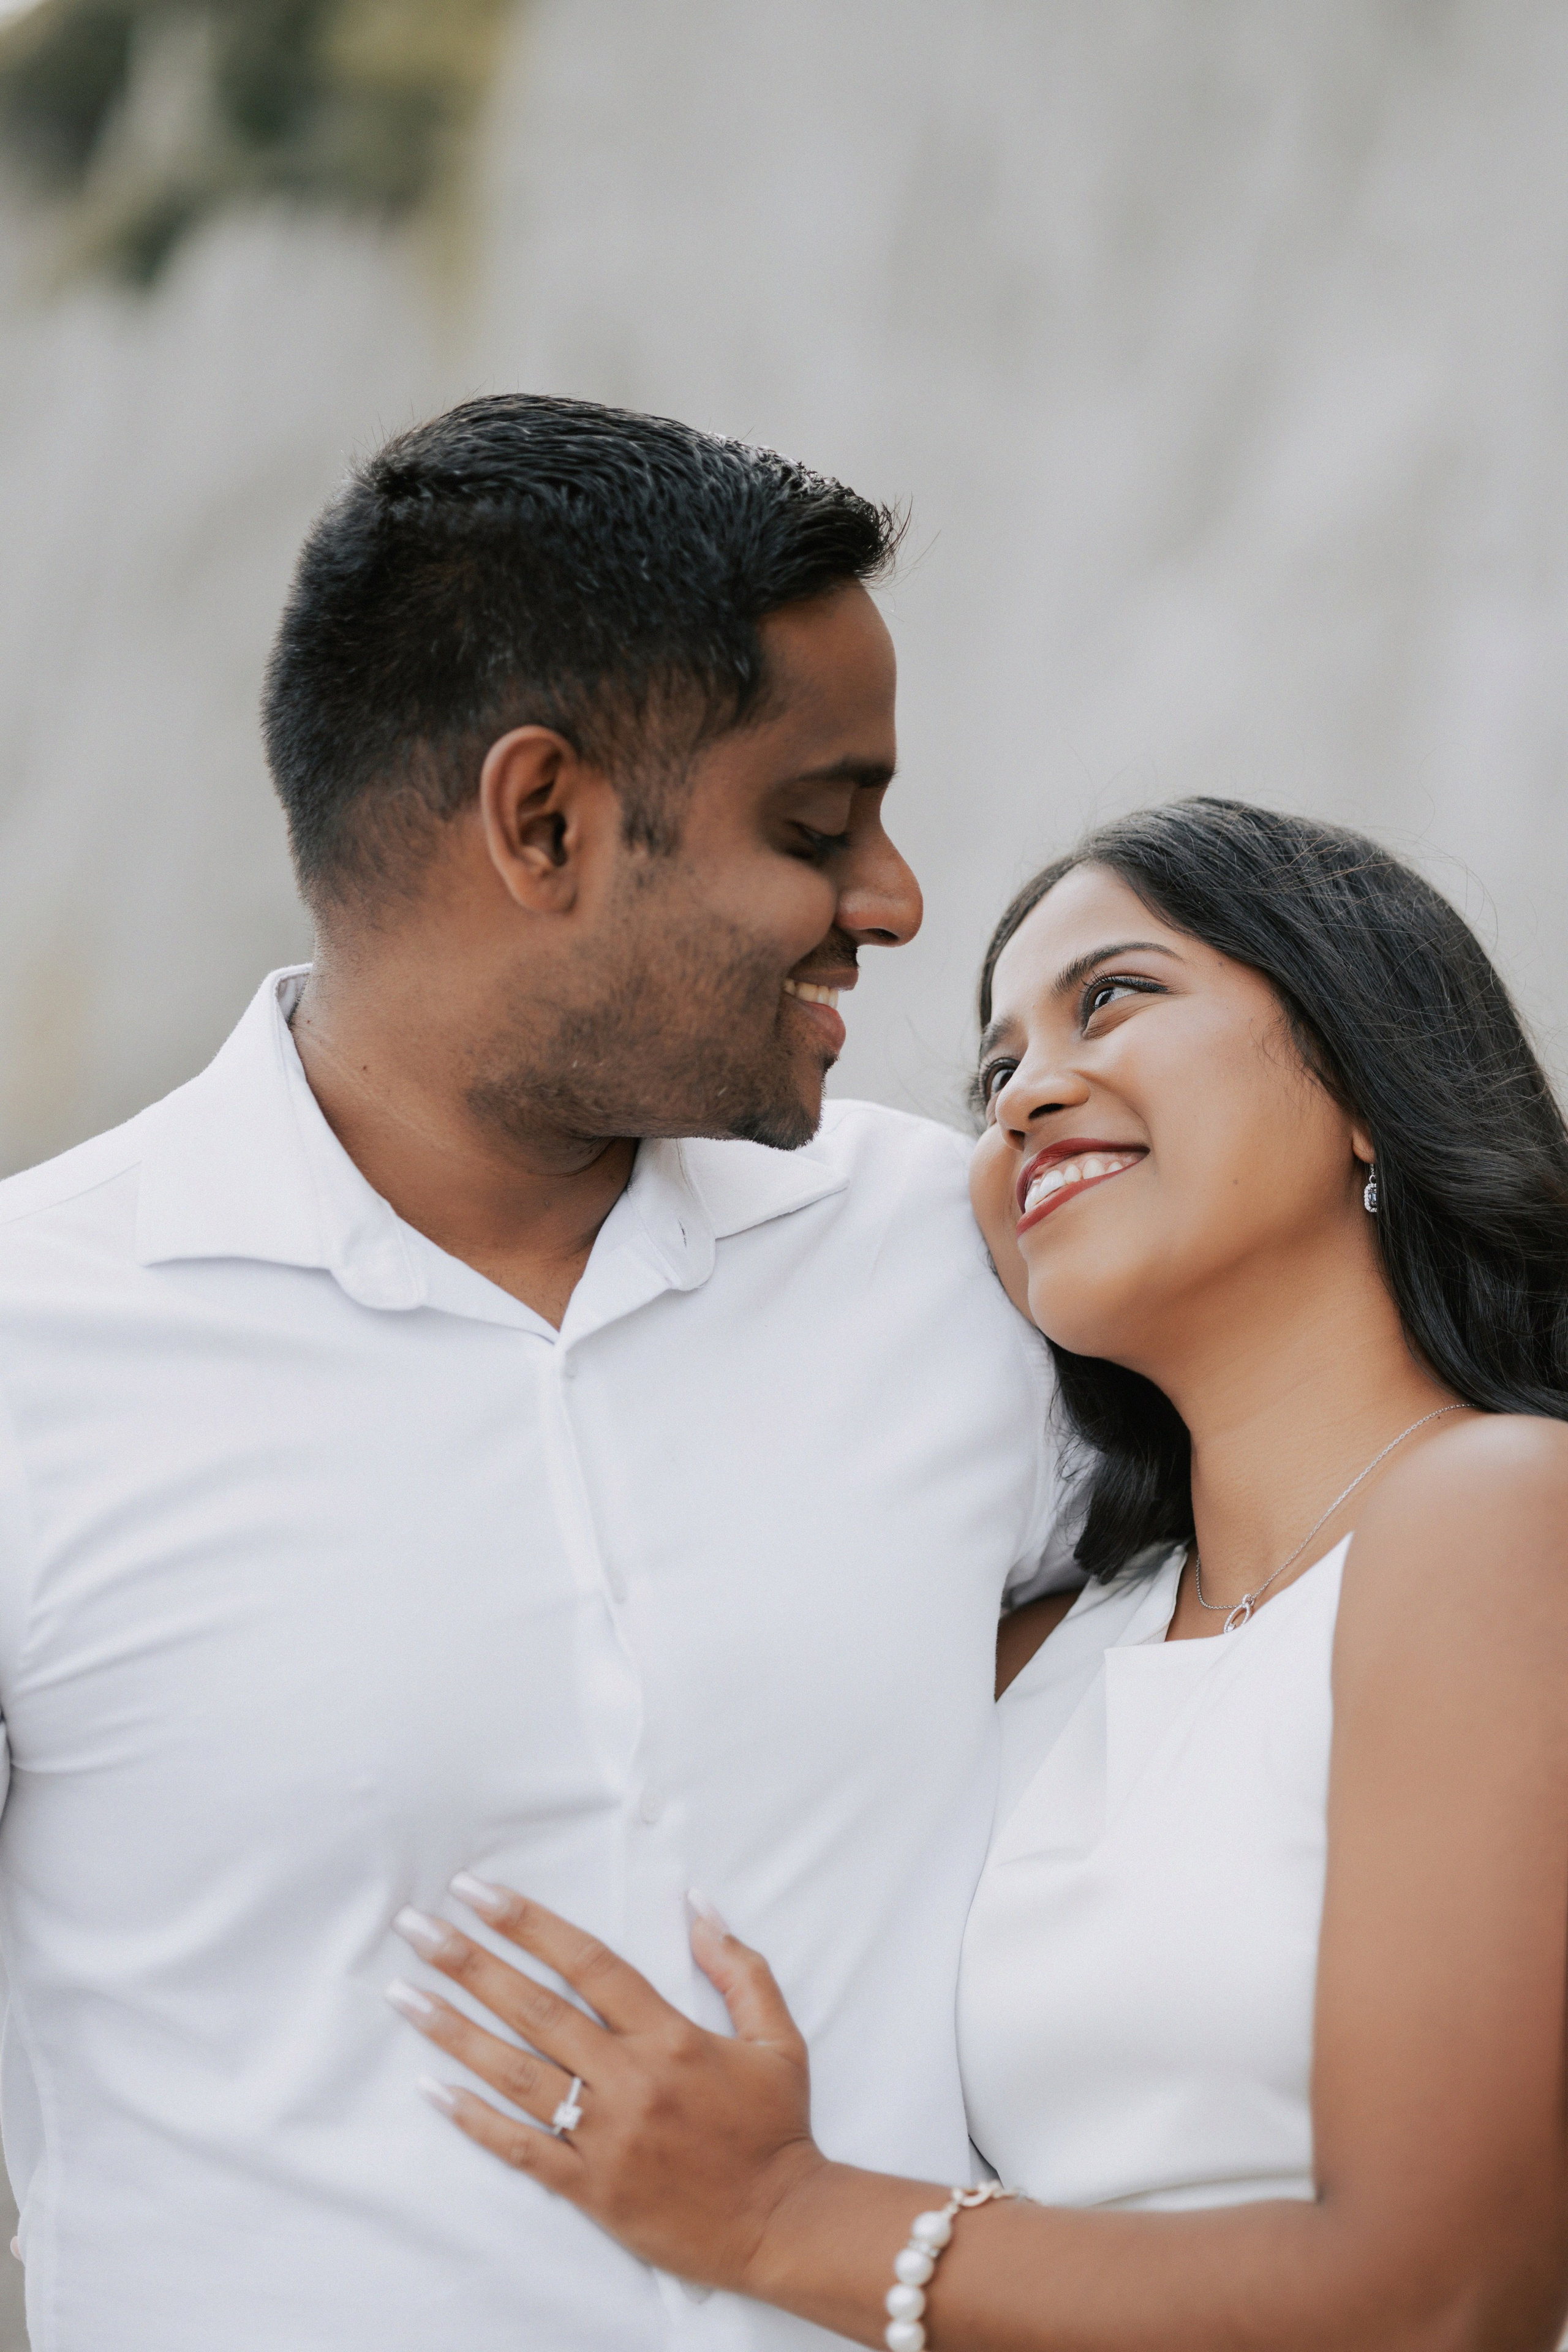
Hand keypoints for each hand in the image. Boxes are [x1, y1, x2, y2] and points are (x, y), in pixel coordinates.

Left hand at [385, 1880, 827, 2292]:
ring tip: (403, 1994)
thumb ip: (739, 1968)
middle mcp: (630, 2079)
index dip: (530, 1922)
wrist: (781, 2225)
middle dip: (471, 1962)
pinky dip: (473, 2119)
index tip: (479, 1893)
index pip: (587, 1962)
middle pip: (536, 2009)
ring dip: (454, 2030)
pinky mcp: (591, 2188)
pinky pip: (521, 2149)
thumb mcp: (777, 2037)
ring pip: (515, 2073)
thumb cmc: (778, 2128)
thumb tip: (700, 1906)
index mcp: (670, 2036)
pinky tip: (432, 2088)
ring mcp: (605, 2136)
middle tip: (416, 1928)